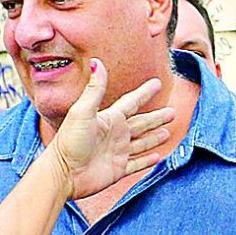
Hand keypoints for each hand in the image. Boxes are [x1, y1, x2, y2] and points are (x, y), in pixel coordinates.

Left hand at [50, 61, 172, 196]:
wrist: (63, 173)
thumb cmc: (69, 141)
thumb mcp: (82, 111)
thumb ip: (94, 88)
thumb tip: (97, 61)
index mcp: (109, 119)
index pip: (132, 102)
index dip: (145, 93)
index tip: (157, 83)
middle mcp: (115, 134)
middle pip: (141, 123)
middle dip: (156, 118)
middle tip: (172, 112)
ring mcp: (117, 152)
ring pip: (142, 143)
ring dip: (154, 138)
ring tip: (168, 132)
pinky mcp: (118, 170)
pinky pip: (137, 163)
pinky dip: (147, 160)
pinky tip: (157, 157)